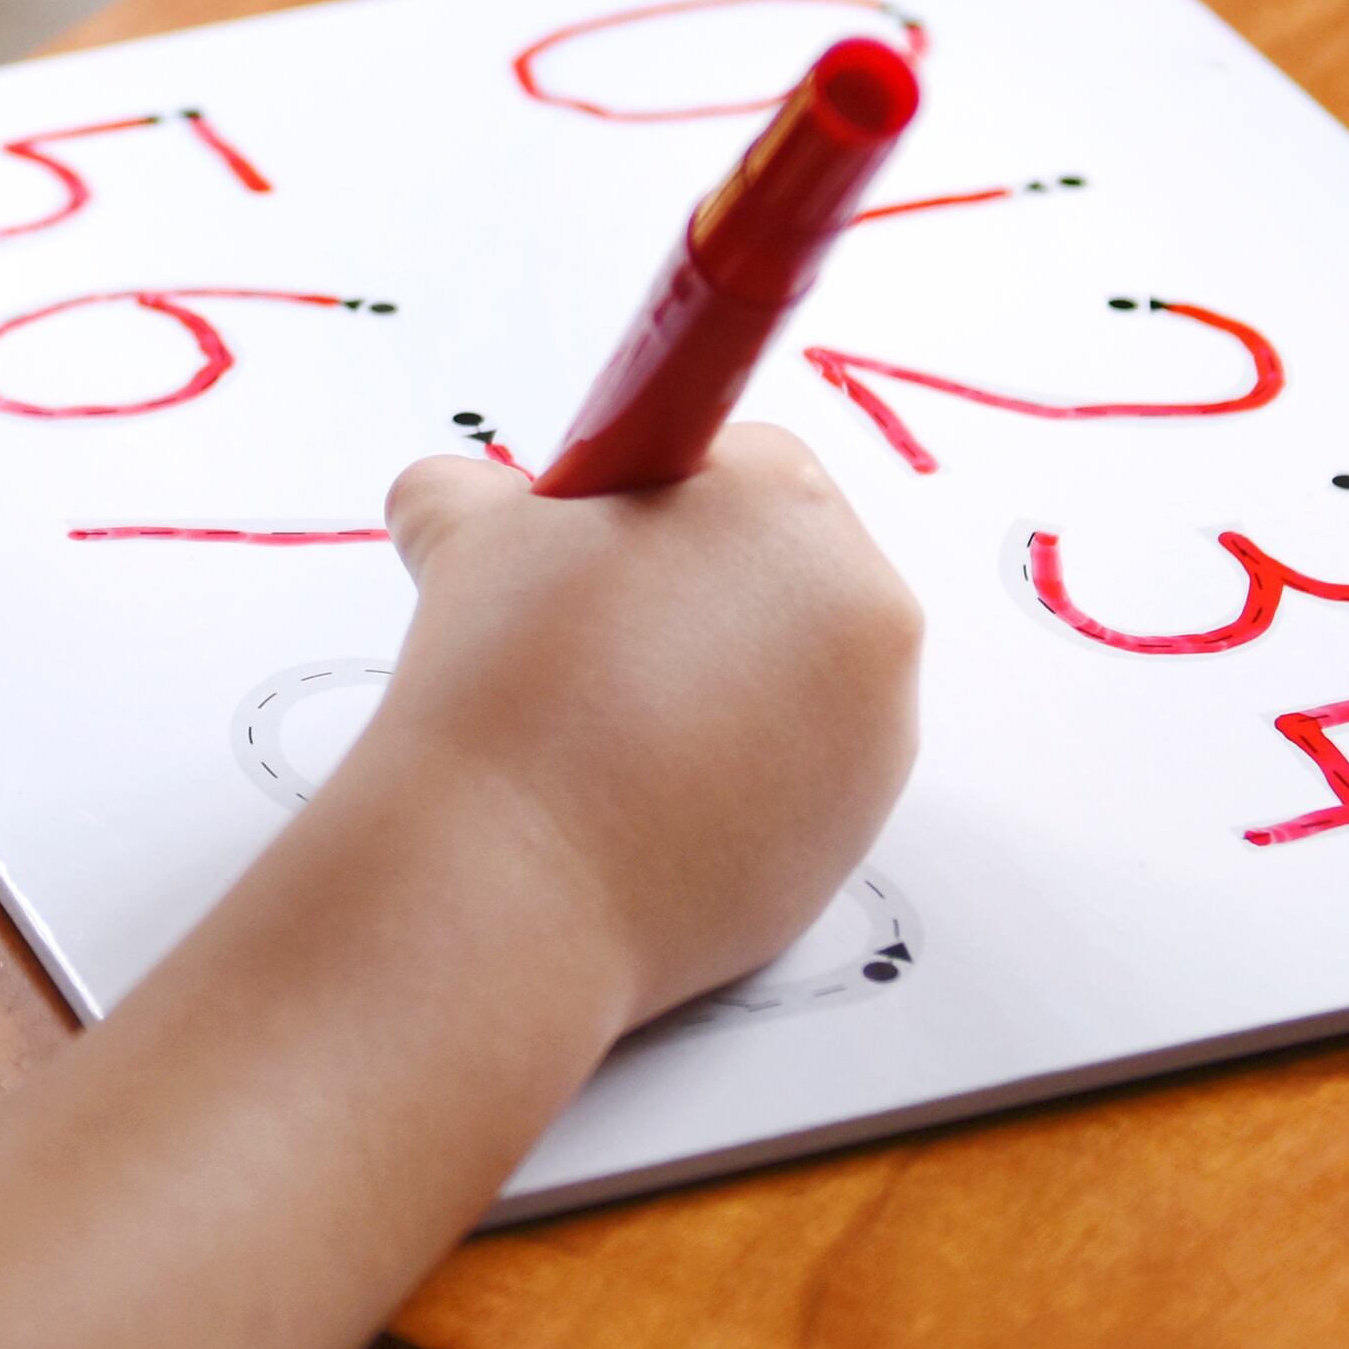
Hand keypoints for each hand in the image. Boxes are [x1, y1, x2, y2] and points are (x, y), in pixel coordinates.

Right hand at [357, 427, 921, 1033]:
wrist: (518, 881)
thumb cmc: (506, 694)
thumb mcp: (469, 538)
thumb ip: (485, 491)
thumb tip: (475, 502)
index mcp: (783, 499)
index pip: (734, 466)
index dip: (652, 512)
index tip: (597, 564)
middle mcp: (864, 600)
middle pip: (781, 568)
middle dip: (699, 596)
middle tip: (599, 651)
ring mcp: (879, 723)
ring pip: (796, 671)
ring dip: (723, 684)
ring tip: (616, 732)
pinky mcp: (865, 825)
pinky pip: (805, 768)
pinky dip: (742, 773)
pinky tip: (652, 797)